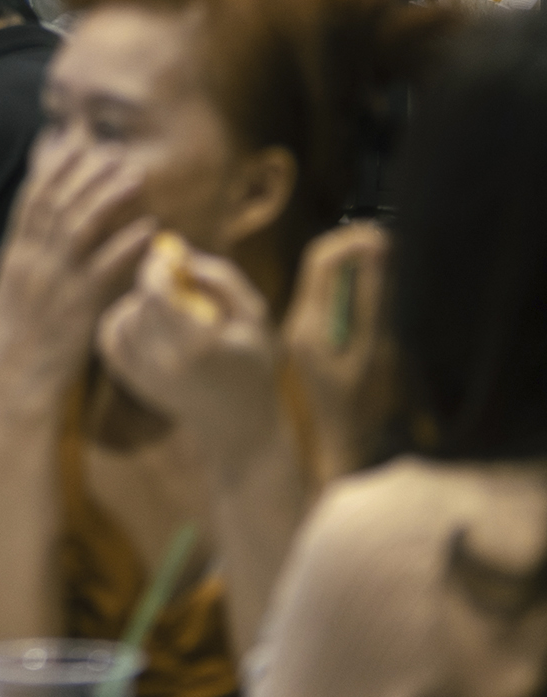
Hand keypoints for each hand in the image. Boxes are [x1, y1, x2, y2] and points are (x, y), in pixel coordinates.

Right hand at [0, 130, 153, 400]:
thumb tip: (39, 226)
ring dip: (108, 197)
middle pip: (58, 205)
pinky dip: (126, 245)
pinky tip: (149, 228)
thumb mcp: (12, 288)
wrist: (15, 381)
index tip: (69, 141)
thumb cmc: (17, 337)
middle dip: (86, 173)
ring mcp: (54, 283)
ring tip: (134, 176)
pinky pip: (105, 269)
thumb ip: (27, 254)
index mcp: (15, 255)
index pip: (31, 200)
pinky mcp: (78, 307)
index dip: (50, 167)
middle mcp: (32, 262)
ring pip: (80, 227)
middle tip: (113, 152)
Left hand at [96, 235, 280, 465]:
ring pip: (125, 316)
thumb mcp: (252, 314)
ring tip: (173, 310)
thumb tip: (175, 247)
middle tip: (178, 280)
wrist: (237, 422)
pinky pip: (111, 335)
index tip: (172, 257)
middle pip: (141, 302)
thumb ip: (218, 276)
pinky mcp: (133, 380)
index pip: (156, 292)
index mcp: (198, 346)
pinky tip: (149, 322)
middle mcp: (165, 364)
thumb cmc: (251, 361)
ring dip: (143, 303)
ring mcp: (145, 376)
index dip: (159, 266)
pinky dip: (124, 320)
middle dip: (155, 282)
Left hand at [283, 221, 395, 484]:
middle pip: (323, 267)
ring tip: (392, 281)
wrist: (352, 457)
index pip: (321, 258)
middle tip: (395, 256)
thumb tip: (377, 247)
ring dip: (360, 276)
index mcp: (308, 323)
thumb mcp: (378, 350)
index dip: (354, 240)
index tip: (388, 240)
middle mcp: (300, 324)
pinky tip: (381, 311)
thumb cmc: (370, 410)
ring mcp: (307, 335)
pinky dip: (358, 298)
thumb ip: (375, 298)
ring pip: (330, 285)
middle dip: (358, 255)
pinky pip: (335, 305)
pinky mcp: (319, 346)